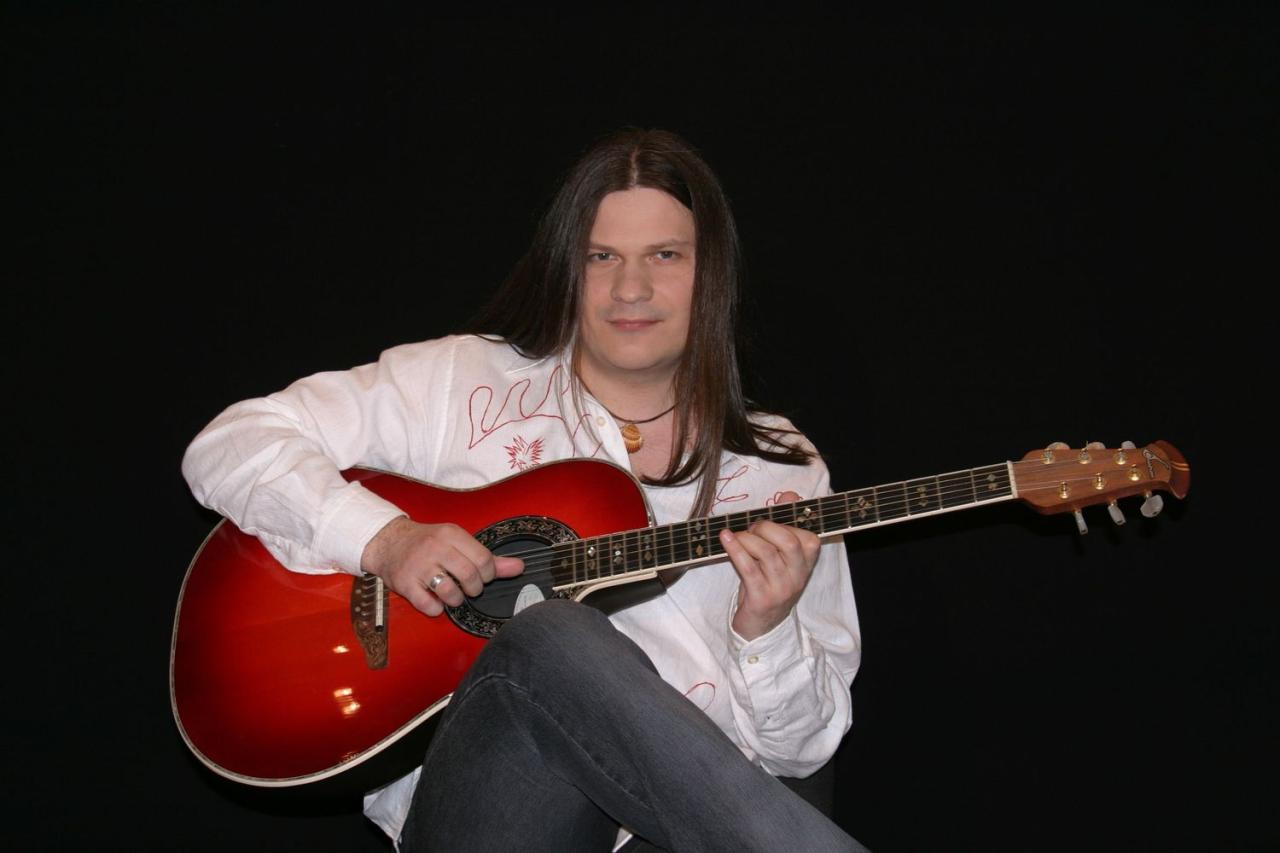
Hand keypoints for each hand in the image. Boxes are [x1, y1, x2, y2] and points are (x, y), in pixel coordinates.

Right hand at [360, 517, 524, 615]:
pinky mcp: (404, 583)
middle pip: (470, 577)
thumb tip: (519, 567)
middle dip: (474, 589)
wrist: (388, 542)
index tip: (480, 576)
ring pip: (451, 593)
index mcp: (451, 534)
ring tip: (451, 593)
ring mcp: (418, 566)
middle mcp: (435, 547)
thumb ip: (489, 558)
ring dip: (456, 600)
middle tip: (467, 587)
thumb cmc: (428, 543)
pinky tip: (434, 599)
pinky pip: (429, 605)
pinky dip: (435, 608)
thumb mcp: (458, 542)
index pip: (484, 560)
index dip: (487, 575)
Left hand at [718, 491, 820, 640]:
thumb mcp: (781, 555)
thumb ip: (786, 523)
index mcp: (808, 561)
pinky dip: (735, 549)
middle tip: (751, 527)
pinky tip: (724, 538)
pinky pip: (748, 568)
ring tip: (735, 535)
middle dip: (765, 527)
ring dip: (746, 538)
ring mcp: (782, 588)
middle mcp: (799, 575)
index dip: (786, 520)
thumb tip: (790, 494)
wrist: (762, 625)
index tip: (770, 516)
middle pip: (788, 541)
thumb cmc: (770, 581)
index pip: (807, 535)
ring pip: (766, 553)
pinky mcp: (762, 598)